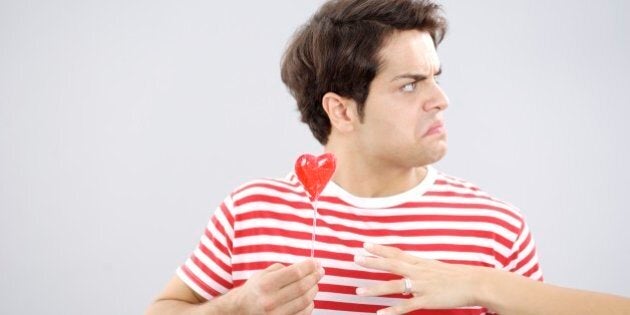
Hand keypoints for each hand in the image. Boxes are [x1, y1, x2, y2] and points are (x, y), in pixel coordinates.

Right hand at [231, 259, 324, 314]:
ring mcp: (276, 314)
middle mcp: (270, 301)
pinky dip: (310, 303)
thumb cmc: (256, 289)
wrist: (241, 311)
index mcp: (266, 284)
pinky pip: (303, 313)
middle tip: (320, 271)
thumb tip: (309, 266)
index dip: (309, 266)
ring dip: (314, 289)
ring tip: (315, 283)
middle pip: (302, 287)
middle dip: (314, 277)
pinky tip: (309, 297)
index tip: (317, 262)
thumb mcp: (264, 274)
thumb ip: (284, 269)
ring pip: (305, 301)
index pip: (295, 273)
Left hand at [354, 243, 479, 314]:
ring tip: (358, 292)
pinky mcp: (427, 300)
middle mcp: (418, 271)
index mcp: (419, 262)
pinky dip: (393, 310)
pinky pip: (406, 306)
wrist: (474, 283)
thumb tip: (403, 280)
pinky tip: (380, 313)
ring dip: (375, 289)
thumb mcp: (433, 269)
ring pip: (394, 286)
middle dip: (372, 262)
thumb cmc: (454, 276)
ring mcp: (421, 286)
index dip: (380, 249)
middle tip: (355, 258)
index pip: (396, 253)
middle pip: (391, 264)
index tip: (364, 245)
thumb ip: (417, 272)